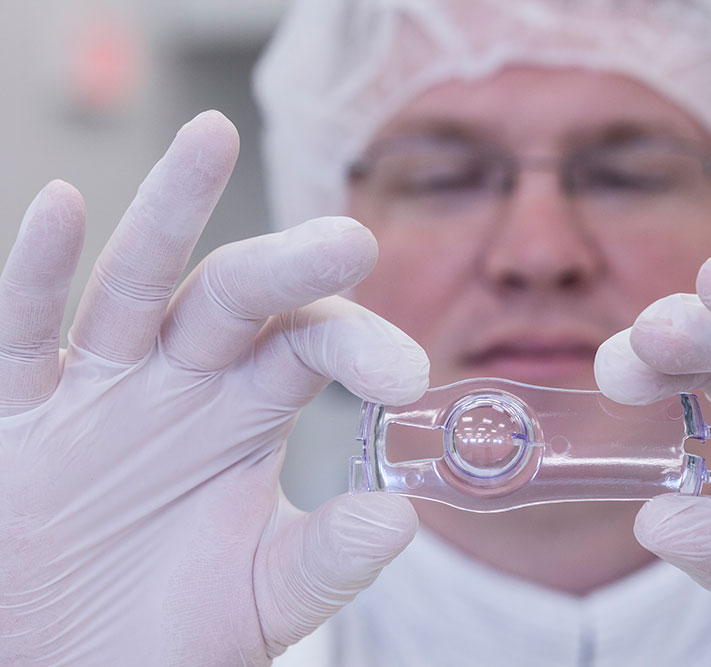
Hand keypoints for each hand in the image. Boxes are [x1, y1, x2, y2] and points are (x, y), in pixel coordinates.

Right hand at [0, 111, 428, 664]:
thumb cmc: (164, 627)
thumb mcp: (262, 598)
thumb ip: (327, 560)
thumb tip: (400, 516)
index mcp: (248, 410)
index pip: (311, 342)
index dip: (360, 345)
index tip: (410, 376)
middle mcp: (181, 378)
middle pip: (236, 294)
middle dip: (288, 263)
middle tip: (351, 239)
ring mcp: (98, 384)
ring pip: (136, 282)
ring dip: (168, 212)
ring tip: (212, 137)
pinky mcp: (19, 410)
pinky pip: (23, 332)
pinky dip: (34, 273)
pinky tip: (56, 207)